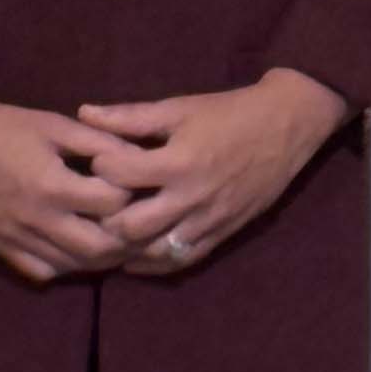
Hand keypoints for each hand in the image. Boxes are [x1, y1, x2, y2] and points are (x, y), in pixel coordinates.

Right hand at [0, 70, 127, 284]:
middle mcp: (35, 220)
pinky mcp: (0, 248)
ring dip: (101, 255)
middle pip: (98, 249)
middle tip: (137, 219)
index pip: (111, 204)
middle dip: (126, 237)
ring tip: (117, 235)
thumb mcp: (55, 125)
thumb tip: (138, 156)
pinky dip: (66, 264)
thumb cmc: (4, 126)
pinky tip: (76, 245)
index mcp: (51, 185)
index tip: (136, 181)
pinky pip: (42, 271)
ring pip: (73, 266)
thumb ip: (98, 143)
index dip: (131, 192)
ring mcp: (16, 240)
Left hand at [76, 68, 352, 272]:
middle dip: (106, 217)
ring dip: (127, 246)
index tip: (96, 161)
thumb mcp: (180, 108)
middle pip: (131, 227)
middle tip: (97, 205)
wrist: (286, 126)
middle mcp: (191, 198)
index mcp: (179, 161)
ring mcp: (207, 221)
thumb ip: (131, 116)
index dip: (100, 167)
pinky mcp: (221, 235)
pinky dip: (153, 264)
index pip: (120, 176)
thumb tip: (84, 113)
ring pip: (153, 252)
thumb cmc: (229, 112)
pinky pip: (181, 261)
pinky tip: (135, 258)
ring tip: (111, 233)